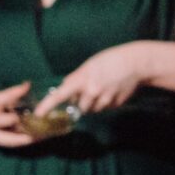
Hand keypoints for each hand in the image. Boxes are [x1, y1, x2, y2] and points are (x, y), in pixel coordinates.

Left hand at [35, 43, 150, 116]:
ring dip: (94, 103)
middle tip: (89, 90)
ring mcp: (105, 99)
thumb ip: (76, 77)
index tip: (38, 114)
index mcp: (83, 80)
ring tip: (104, 89)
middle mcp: (92, 92)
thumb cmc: (110, 60)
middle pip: (80, 107)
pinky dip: (107, 102)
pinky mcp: (116, 104)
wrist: (136, 63)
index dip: (48, 105)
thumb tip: (66, 88)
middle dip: (82, 102)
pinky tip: (113, 90)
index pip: (61, 95)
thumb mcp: (89, 65)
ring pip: (93, 109)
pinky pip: (106, 108)